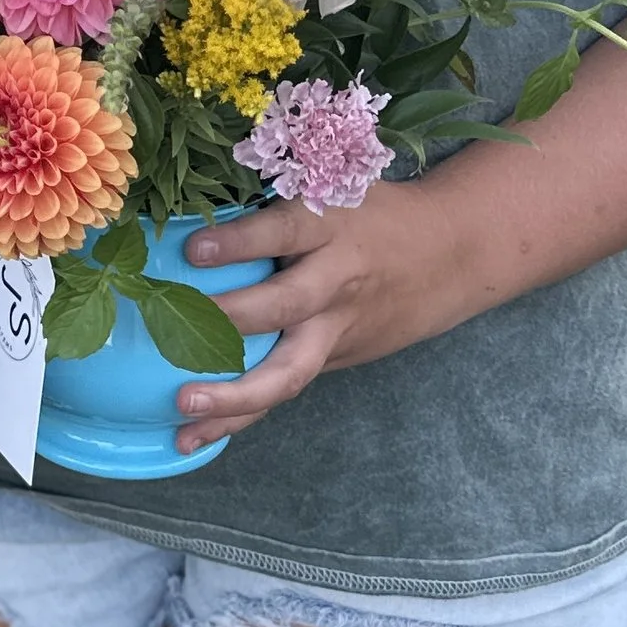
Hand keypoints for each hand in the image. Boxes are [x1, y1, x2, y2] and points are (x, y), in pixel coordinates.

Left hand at [174, 182, 470, 451]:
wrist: (450, 255)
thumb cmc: (372, 214)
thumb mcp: (336, 191)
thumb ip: (280, 209)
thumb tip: (188, 214)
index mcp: (330, 228)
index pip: (284, 232)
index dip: (241, 242)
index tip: (195, 250)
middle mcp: (334, 281)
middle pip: (286, 307)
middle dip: (232, 321)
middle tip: (177, 333)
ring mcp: (335, 328)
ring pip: (289, 371)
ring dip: (235, 396)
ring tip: (184, 408)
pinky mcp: (334, 359)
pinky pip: (283, 389)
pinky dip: (239, 416)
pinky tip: (194, 435)